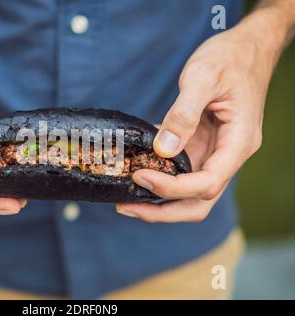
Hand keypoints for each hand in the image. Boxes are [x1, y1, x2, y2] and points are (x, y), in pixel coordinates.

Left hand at [117, 10, 287, 221]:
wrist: (245, 48)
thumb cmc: (230, 58)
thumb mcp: (204, 79)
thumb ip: (183, 115)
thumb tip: (162, 150)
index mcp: (238, 142)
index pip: (207, 183)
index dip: (172, 187)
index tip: (140, 177)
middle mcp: (228, 154)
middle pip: (199, 200)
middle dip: (164, 210)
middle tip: (126, 207)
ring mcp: (214, 151)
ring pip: (189, 191)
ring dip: (159, 199)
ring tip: (126, 198)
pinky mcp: (201, 144)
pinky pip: (181, 170)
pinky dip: (159, 176)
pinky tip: (135, 171)